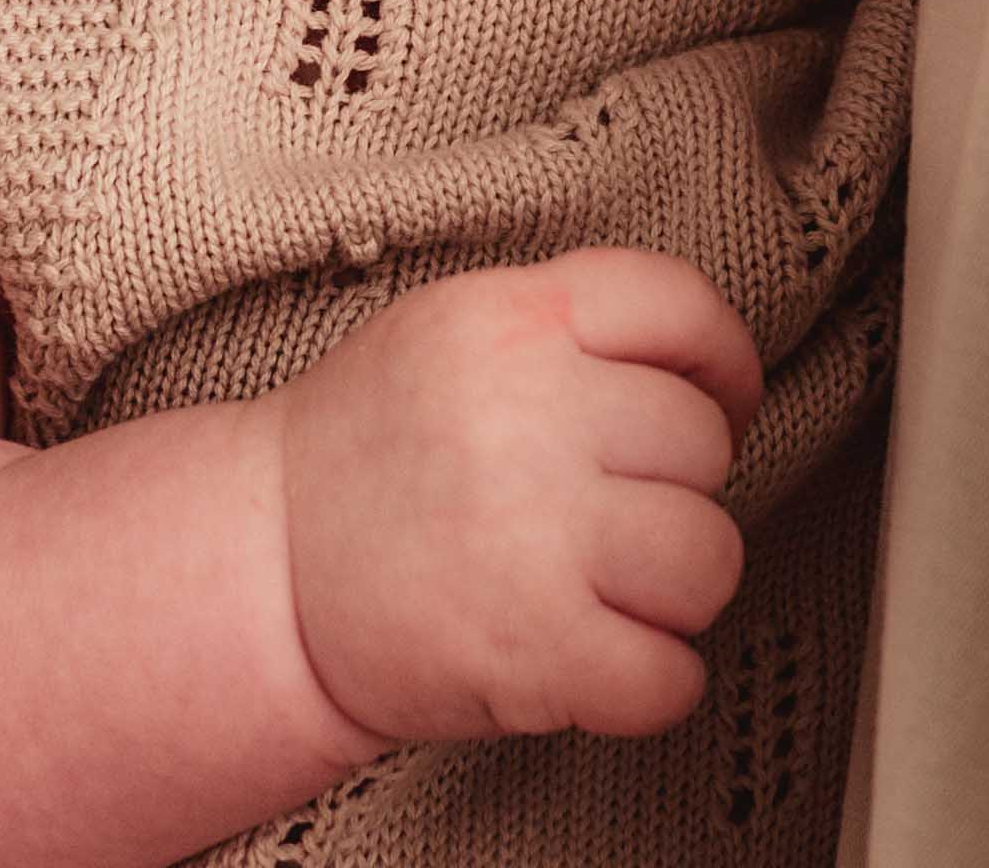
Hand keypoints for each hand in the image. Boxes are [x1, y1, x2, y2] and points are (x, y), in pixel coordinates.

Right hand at [276, 250, 762, 745]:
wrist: (264, 570)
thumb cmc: (367, 449)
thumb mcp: (454, 327)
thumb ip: (568, 324)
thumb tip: (704, 366)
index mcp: (512, 320)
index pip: (681, 305)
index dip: (724, 359)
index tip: (725, 399)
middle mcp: (530, 414)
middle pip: (702, 440)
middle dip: (680, 485)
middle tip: (620, 509)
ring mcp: (536, 536)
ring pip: (709, 558)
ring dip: (679, 587)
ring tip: (617, 587)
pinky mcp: (535, 653)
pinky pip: (671, 677)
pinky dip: (654, 684)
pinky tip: (607, 661)